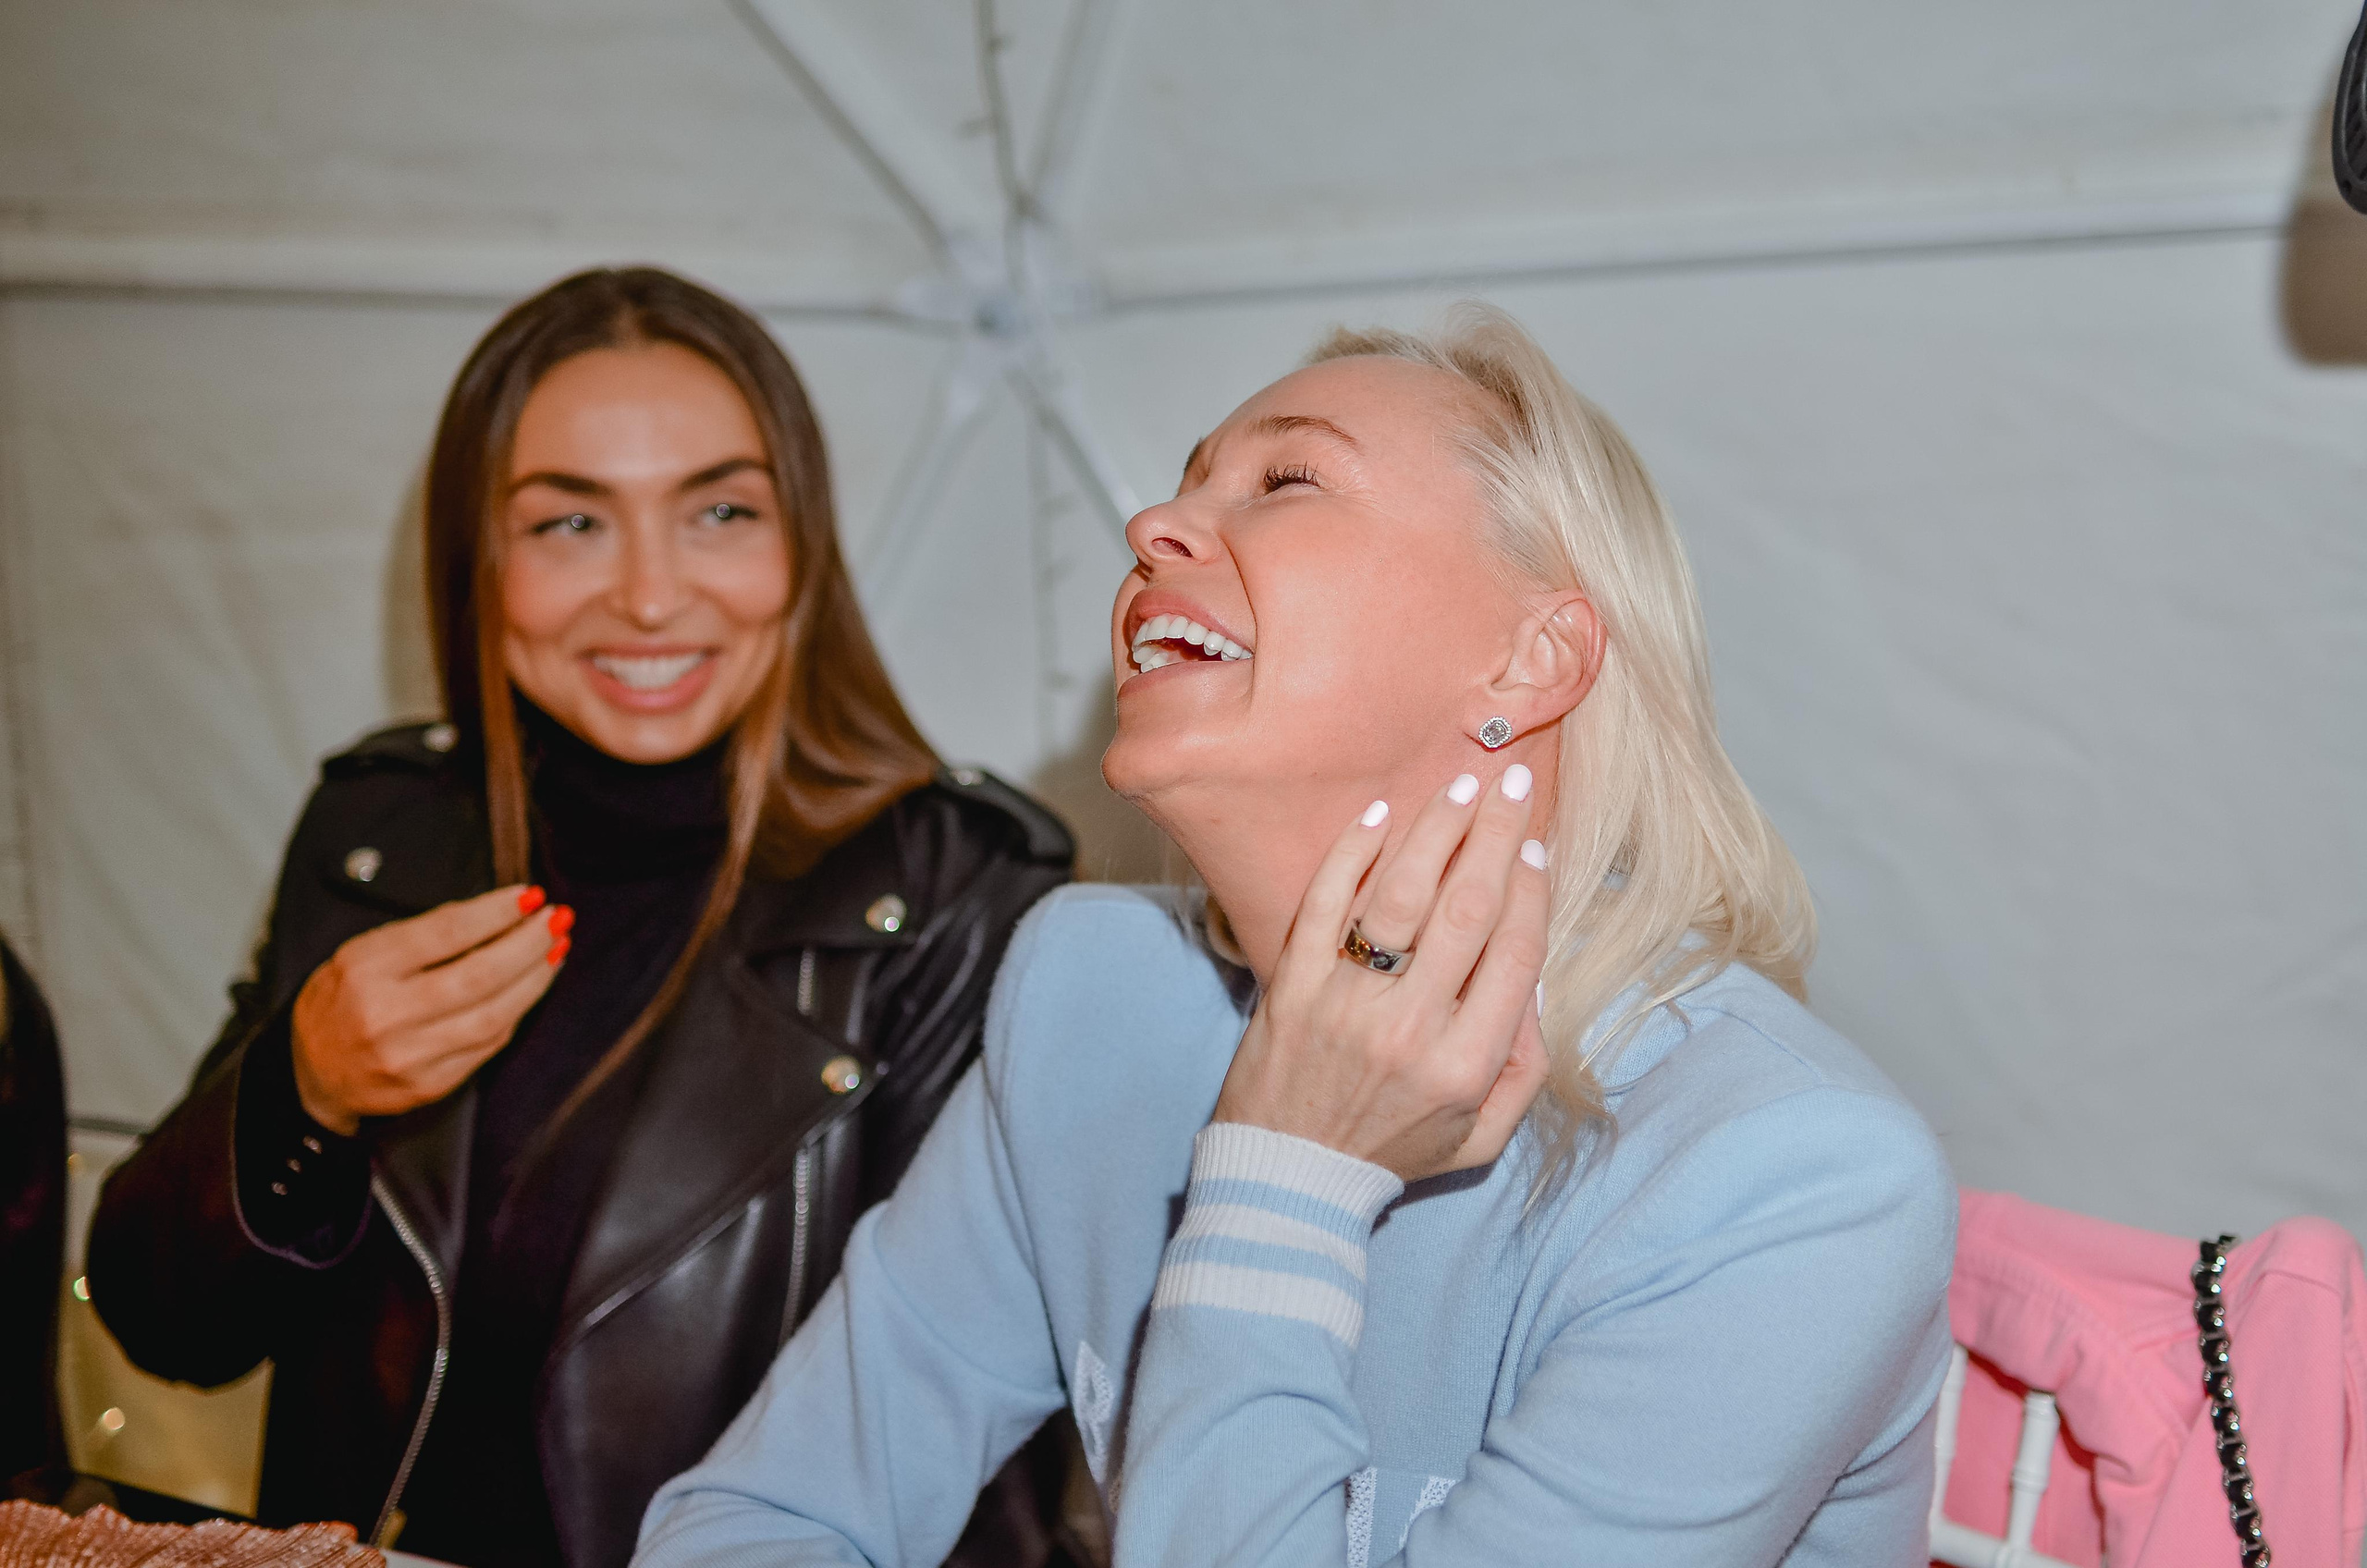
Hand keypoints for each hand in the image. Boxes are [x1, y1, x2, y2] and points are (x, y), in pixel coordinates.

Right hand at [290, 884, 571, 1133]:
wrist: (310, 1076)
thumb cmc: (342, 1001)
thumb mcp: (361, 953)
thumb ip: (421, 935)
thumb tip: (493, 913)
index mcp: (366, 969)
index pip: (446, 933)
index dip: (496, 912)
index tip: (531, 896)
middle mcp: (387, 1015)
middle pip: (480, 975)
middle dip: (529, 944)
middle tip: (558, 919)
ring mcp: (411, 1056)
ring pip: (495, 1014)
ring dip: (535, 979)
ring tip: (556, 950)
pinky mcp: (431, 1085)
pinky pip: (489, 1044)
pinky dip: (517, 1011)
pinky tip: (532, 987)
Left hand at [1212, 766, 1551, 1182]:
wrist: (1286, 1178)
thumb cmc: (1391, 1152)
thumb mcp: (1480, 1137)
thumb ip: (1523, 1068)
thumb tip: (1535, 983)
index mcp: (1462, 1065)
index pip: (1513, 955)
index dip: (1531, 891)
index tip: (1537, 844)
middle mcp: (1408, 1027)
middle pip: (1466, 909)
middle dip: (1496, 836)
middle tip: (1512, 782)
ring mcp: (1344, 1001)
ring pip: (1399, 895)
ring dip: (1435, 830)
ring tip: (1460, 785)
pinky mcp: (1291, 984)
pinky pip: (1323, 904)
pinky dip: (1350, 854)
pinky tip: (1380, 814)